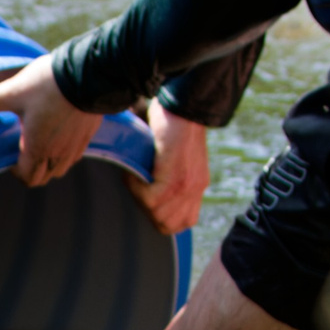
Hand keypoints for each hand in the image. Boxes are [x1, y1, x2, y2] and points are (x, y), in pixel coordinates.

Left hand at [0, 54, 101, 187]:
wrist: (95, 72)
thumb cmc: (52, 85)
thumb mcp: (12, 92)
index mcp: (38, 149)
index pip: (27, 178)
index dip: (15, 172)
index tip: (8, 156)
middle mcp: (60, 153)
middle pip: (45, 176)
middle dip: (31, 170)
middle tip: (21, 149)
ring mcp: (78, 144)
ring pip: (62, 166)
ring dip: (50, 161)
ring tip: (40, 139)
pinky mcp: (92, 132)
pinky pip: (78, 151)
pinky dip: (66, 148)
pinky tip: (61, 129)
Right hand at [129, 103, 209, 234]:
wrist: (184, 105)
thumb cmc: (174, 122)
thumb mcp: (176, 156)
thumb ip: (167, 175)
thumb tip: (145, 184)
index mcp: (197, 184)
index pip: (182, 222)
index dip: (161, 217)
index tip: (147, 201)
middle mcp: (195, 189)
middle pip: (167, 224)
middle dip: (147, 212)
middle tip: (137, 189)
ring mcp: (188, 187)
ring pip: (157, 215)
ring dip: (140, 199)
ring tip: (134, 179)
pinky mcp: (176, 180)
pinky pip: (149, 199)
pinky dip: (136, 188)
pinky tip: (133, 172)